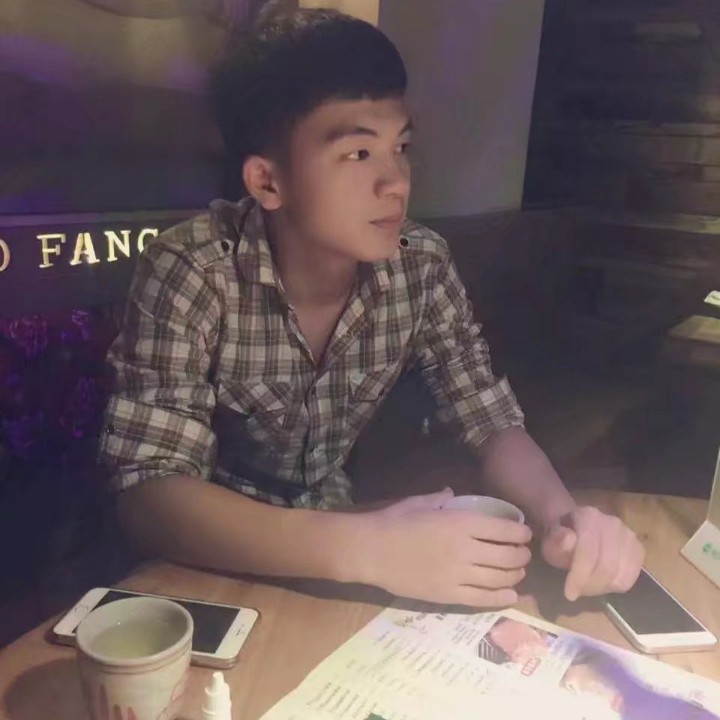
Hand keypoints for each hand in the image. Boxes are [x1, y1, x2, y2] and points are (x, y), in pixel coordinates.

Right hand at [356, 488, 531, 606]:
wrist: (371, 550)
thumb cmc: (394, 521)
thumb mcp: (419, 502)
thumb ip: (441, 498)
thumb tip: (452, 493)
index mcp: (460, 522)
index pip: (504, 529)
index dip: (520, 532)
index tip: (524, 533)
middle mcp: (465, 549)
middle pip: (508, 556)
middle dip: (522, 555)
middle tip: (523, 554)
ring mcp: (458, 575)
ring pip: (500, 579)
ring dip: (515, 576)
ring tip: (518, 573)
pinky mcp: (448, 595)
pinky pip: (483, 599)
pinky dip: (501, 597)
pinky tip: (510, 595)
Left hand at [541, 506, 644, 600]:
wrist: (577, 529)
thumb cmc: (562, 538)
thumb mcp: (551, 540)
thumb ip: (556, 541)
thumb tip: (568, 540)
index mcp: (589, 516)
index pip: (589, 550)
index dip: (580, 575)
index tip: (569, 594)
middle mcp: (613, 523)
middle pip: (606, 566)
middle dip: (590, 585)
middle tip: (577, 592)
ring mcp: (629, 536)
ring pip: (620, 575)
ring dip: (601, 588)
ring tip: (587, 587)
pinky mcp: (638, 549)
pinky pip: (630, 578)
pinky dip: (615, 587)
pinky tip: (601, 583)